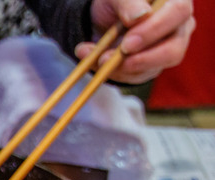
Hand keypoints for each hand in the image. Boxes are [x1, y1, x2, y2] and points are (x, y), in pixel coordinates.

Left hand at [75, 0, 194, 83]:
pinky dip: (114, 72)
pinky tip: (96, 62)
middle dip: (141, 59)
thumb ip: (128, 2)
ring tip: (98, 59)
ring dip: (122, 68)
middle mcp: (179, 26)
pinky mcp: (153, 66)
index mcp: (176, 1)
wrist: (103, 19)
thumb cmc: (117, 3)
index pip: (178, 13)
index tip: (128, 43)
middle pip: (173, 50)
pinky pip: (137, 76)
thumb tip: (140, 16)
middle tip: (110, 58)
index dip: (154, 30)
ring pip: (155, 68)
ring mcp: (169, 48)